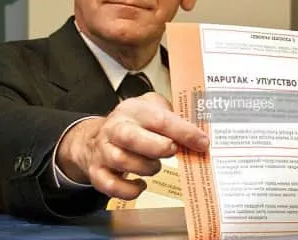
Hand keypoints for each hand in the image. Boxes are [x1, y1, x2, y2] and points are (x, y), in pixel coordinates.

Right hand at [56, 92, 208, 199]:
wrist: (95, 136)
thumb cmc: (132, 123)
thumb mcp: (151, 107)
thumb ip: (173, 116)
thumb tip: (199, 134)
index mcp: (133, 110)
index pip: (159, 119)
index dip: (182, 131)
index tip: (202, 142)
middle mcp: (115, 129)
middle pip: (132, 137)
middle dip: (157, 147)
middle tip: (174, 150)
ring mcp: (104, 151)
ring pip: (122, 161)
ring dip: (146, 167)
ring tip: (155, 165)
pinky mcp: (97, 172)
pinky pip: (111, 186)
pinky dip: (129, 190)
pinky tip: (141, 184)